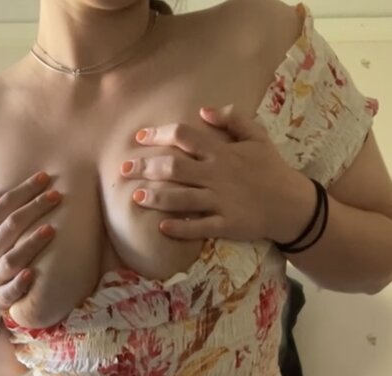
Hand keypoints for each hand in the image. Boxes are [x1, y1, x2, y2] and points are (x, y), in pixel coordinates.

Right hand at [0, 172, 61, 330]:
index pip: (0, 207)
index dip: (22, 191)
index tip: (43, 178)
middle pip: (10, 226)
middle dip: (33, 209)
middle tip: (56, 195)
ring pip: (11, 258)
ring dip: (30, 244)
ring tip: (51, 230)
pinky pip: (9, 291)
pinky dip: (20, 283)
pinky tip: (33, 273)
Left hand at [120, 106, 315, 244]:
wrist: (291, 203)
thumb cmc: (271, 168)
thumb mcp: (257, 136)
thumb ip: (232, 119)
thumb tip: (203, 109)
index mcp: (221, 151)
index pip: (184, 136)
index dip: (158, 135)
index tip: (139, 138)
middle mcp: (217, 174)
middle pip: (173, 167)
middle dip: (145, 167)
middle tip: (123, 169)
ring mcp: (220, 201)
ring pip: (181, 197)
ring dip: (155, 196)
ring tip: (135, 196)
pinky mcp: (226, 224)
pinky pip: (199, 227)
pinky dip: (179, 227)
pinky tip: (161, 226)